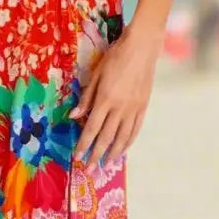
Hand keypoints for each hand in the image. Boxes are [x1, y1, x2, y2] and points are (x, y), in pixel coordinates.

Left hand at [70, 23, 161, 169]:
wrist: (142, 48)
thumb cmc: (115, 57)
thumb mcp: (96, 74)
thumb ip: (86, 98)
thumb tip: (74, 116)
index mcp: (105, 99)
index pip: (91, 128)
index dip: (83, 144)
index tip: (77, 156)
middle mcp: (120, 108)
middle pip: (106, 137)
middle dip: (96, 155)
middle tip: (89, 170)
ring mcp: (134, 109)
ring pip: (122, 137)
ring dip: (112, 153)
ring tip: (105, 164)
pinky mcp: (143, 107)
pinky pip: (135, 130)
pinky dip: (128, 142)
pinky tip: (122, 150)